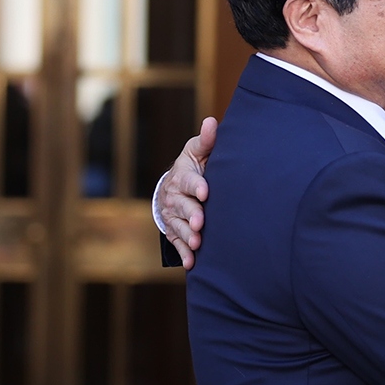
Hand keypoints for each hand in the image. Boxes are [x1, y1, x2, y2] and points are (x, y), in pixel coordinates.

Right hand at [156, 116, 216, 268]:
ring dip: (188, 235)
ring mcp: (172, 215)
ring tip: (198, 243)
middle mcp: (174, 197)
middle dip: (191, 215)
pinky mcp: (173, 231)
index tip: (205, 191)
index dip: (195, 186)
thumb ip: (207, 141)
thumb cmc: (194, 166)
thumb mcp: (197, 151)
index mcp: (182, 176)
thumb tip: (212, 121)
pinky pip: (177, 243)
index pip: (188, 180)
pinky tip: (192, 263)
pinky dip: (184, 254)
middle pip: (182, 206)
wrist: (175, 187)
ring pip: (179, 226)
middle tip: (201, 223)